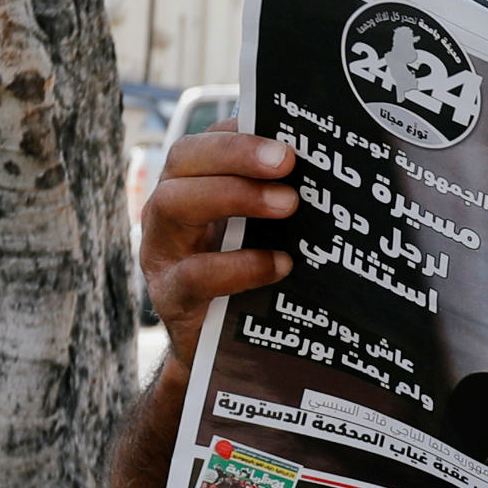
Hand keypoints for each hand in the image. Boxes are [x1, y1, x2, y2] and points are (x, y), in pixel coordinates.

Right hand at [142, 130, 299, 373]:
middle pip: (182, 160)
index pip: (203, 141)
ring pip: (173, 205)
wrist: (218, 352)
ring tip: (288, 204)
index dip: (239, 135)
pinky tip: (280, 264)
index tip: (286, 139)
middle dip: (236, 154)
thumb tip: (326, 162)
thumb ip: (275, 193)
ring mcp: (161, 253)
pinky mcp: (170, 297)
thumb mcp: (257, 229)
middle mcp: (166, 210)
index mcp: (188, 185)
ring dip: (233, 195)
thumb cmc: (245, 276)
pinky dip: (240, 266)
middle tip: (287, 162)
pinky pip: (195, 274)